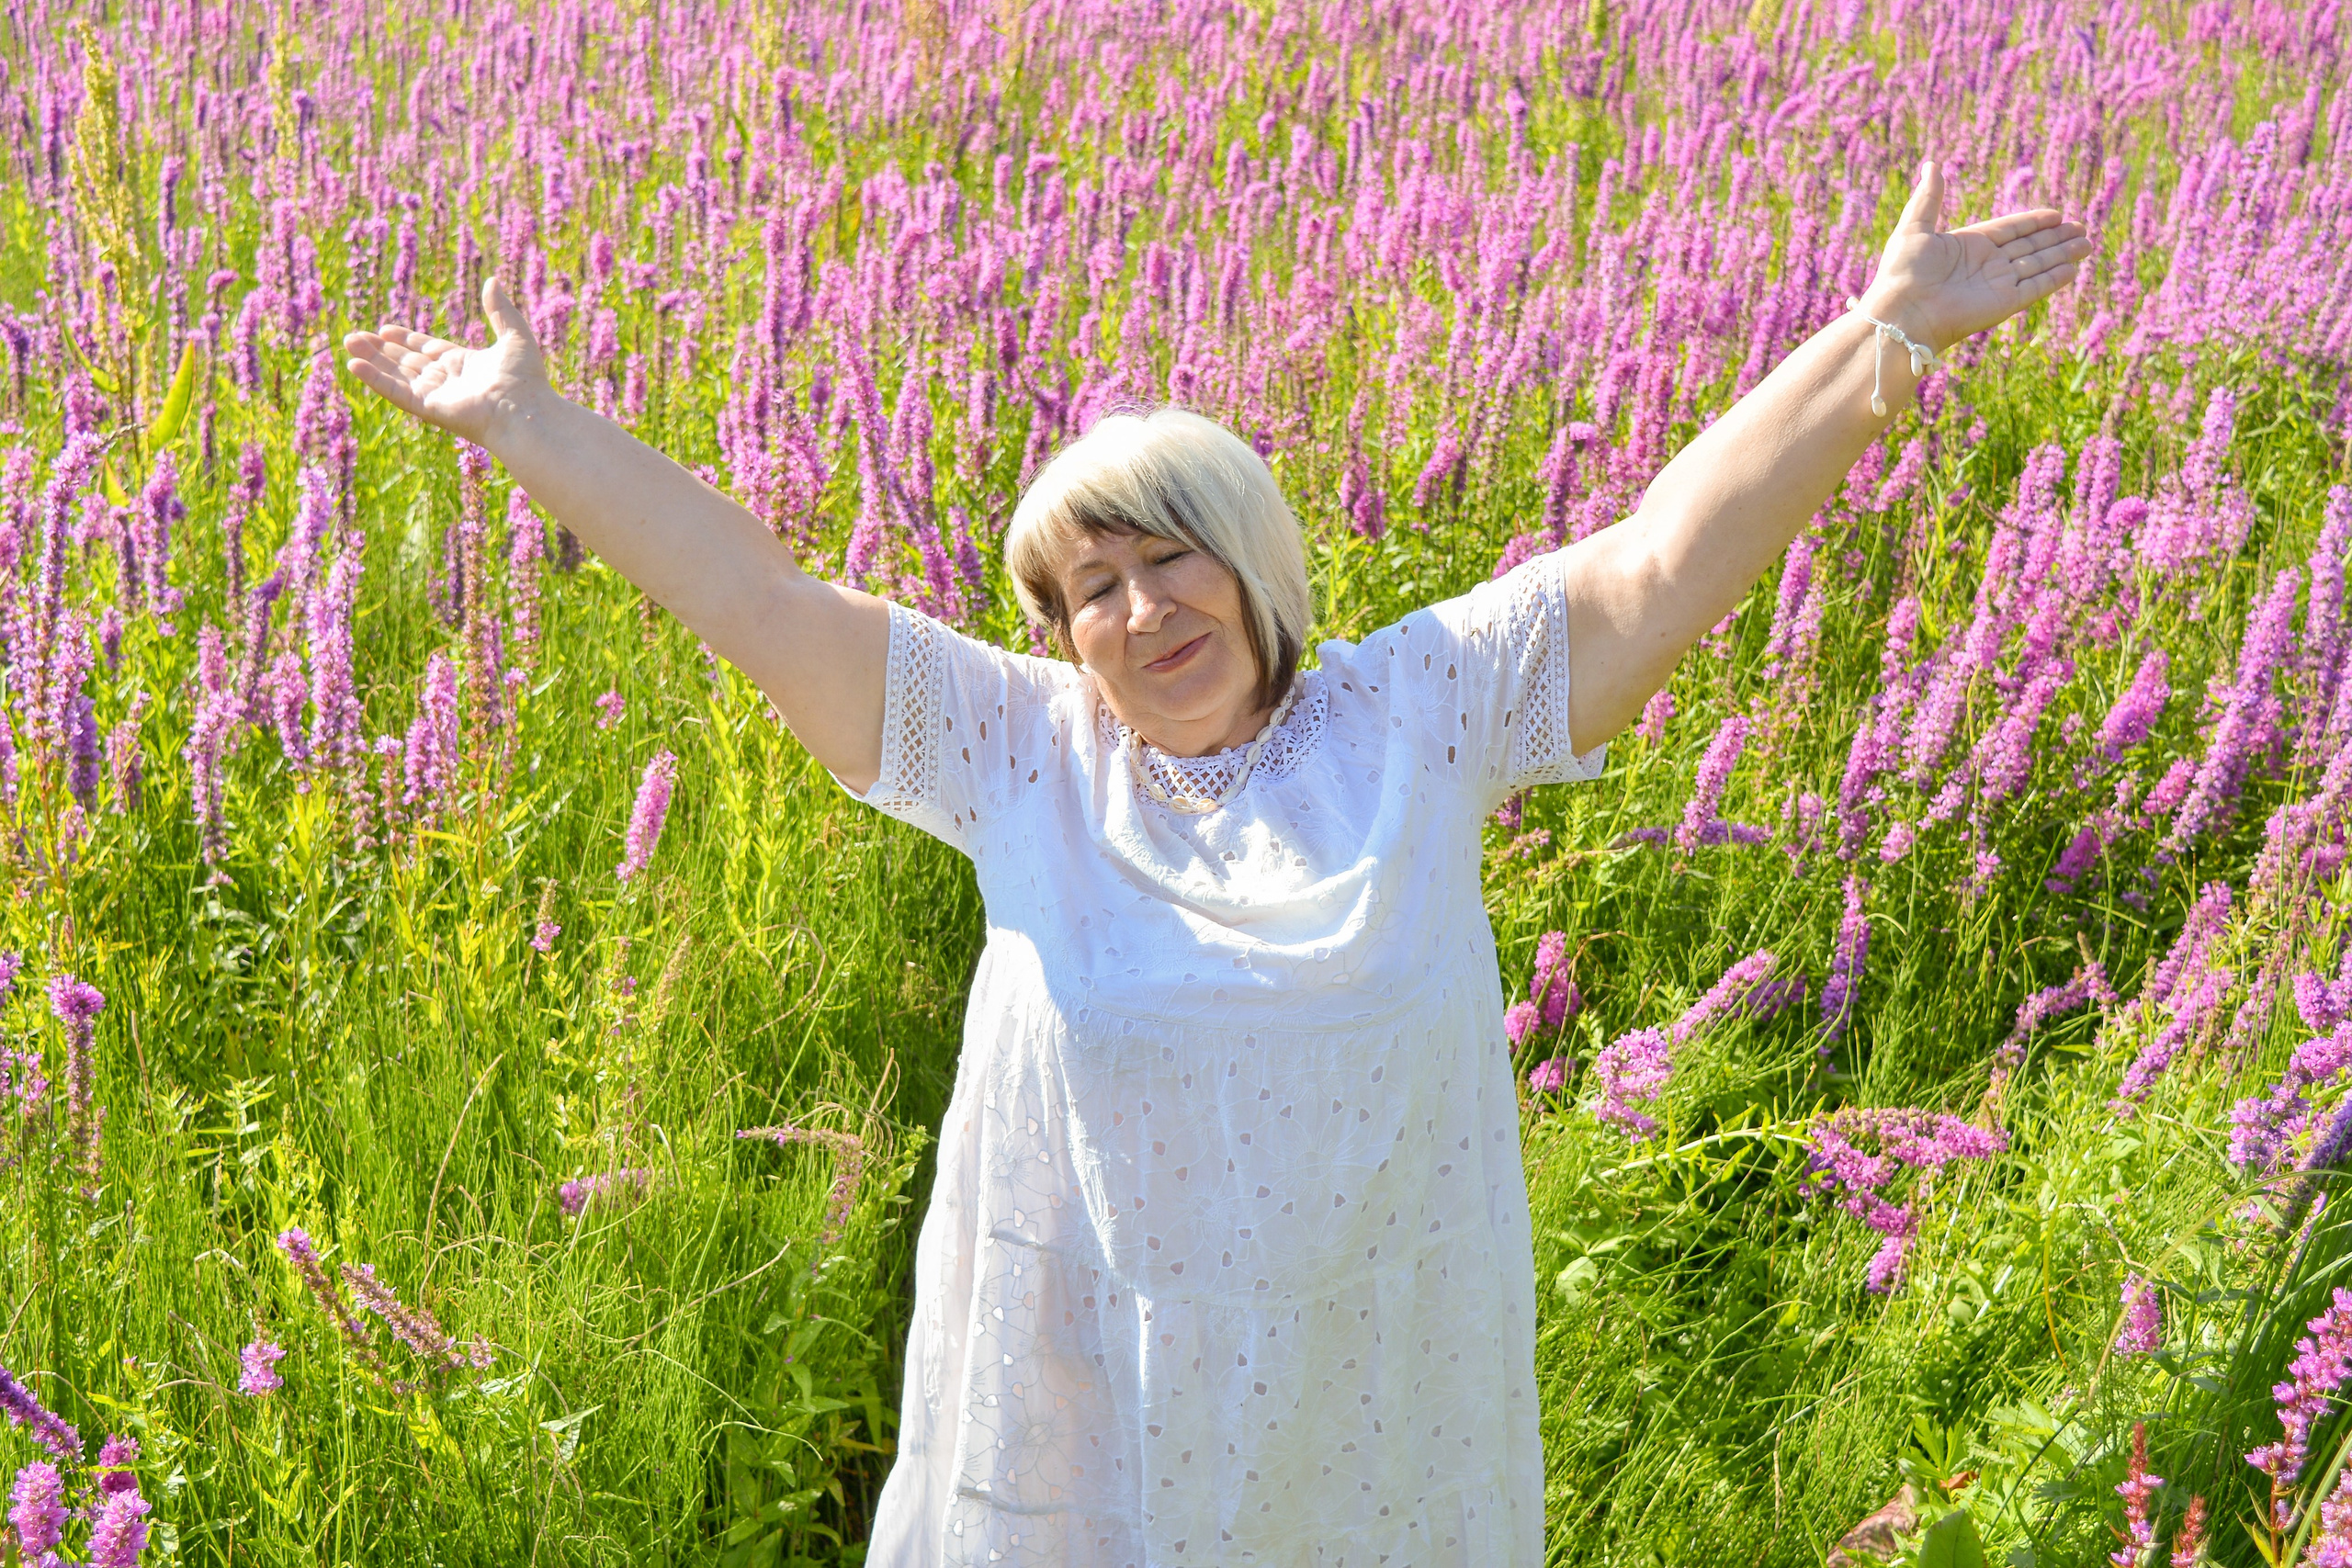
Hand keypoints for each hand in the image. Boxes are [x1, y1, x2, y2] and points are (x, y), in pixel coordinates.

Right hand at [342, 276, 547, 446]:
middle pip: (408, 363)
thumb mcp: (514, 334)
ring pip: (397, 375)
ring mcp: (438, 397)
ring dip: (372, 361)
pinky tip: (355, 366)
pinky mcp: (428, 409)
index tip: (385, 329)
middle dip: (381, 350)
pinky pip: (396, 392)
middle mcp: (449, 383)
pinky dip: (376, 379)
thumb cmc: (527, 380)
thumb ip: (499, 310)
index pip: (429, 351)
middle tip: (355, 337)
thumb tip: (493, 280)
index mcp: (467, 366)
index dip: (407, 340)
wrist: (527, 412)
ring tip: (349, 344)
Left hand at [1858, 160, 2092, 352]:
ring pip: (2038, 265)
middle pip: (2029, 247)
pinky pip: (2035, 287)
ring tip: (2088, 243)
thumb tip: (1932, 164)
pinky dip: (2054, 278)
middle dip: (2056, 238)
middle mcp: (1985, 266)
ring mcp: (1996, 285)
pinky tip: (2073, 269)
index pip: (2009, 230)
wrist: (1901, 314)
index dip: (2033, 223)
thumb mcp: (1915, 227)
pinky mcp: (2004, 304)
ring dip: (2063, 254)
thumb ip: (1929, 197)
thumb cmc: (1902, 272)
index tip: (2056, 215)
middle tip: (2082, 228)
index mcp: (1967, 247)